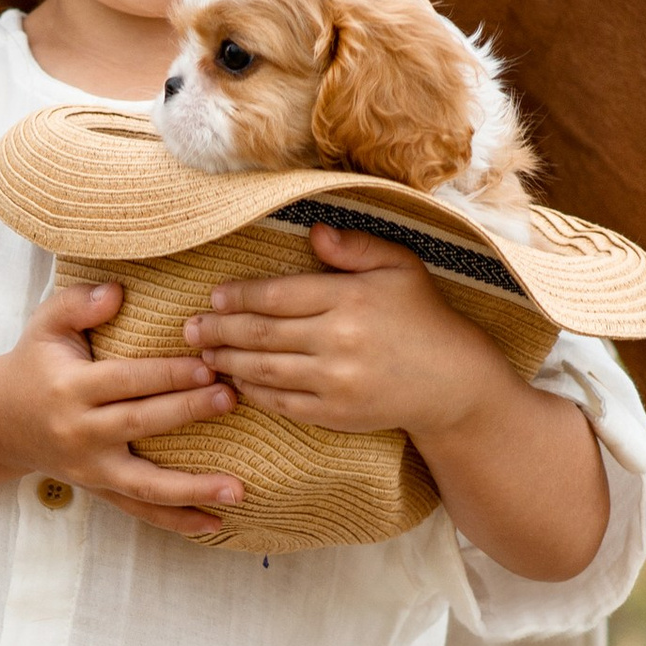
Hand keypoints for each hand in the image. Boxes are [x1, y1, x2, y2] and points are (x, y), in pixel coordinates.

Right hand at [0, 283, 244, 540]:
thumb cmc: (35, 365)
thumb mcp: (44, 326)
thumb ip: (77, 303)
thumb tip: (116, 291)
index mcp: (69, 389)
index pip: (124, 380)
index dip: (166, 374)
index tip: (207, 364)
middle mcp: (79, 433)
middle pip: (140, 424)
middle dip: (187, 411)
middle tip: (231, 398)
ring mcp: (90, 469)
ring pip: (145, 484)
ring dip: (193, 488)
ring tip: (238, 489)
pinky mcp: (100, 490)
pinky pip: (141, 510)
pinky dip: (178, 520)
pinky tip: (216, 523)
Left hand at [187, 225, 609, 577]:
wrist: (454, 384)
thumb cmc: (424, 318)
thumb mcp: (401, 267)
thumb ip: (356, 247)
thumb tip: (313, 231)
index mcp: (350, 299)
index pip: (278, 295)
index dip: (239, 296)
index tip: (214, 296)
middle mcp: (339, 340)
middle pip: (261, 334)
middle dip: (218, 330)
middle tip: (190, 328)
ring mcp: (335, 382)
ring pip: (263, 370)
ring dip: (226, 362)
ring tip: (202, 354)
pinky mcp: (335, 414)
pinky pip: (281, 403)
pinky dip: (253, 392)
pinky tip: (235, 382)